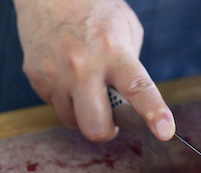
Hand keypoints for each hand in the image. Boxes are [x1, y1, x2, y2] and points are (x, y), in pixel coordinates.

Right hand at [13, 0, 174, 141]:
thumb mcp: (126, 31)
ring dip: (84, 115)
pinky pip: (55, 106)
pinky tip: (68, 78)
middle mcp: (84, 66)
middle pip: (96, 127)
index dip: (153, 113)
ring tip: (87, 91)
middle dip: (106, 132)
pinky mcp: (36, 78)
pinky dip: (65, 100)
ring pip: (73, 123)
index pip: (138, 89)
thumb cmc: (94, 11)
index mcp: (114, 52)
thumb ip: (133, 69)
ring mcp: (56, 74)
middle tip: (111, 121)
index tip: (164, 132)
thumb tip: (132, 104)